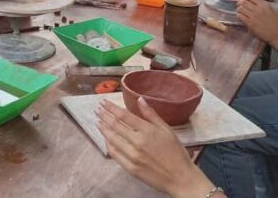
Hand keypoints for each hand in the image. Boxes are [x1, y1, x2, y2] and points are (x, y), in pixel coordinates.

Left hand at [97, 98, 215, 196]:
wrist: (180, 178)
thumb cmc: (176, 153)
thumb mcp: (167, 130)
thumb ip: (151, 115)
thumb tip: (140, 99)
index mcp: (147, 131)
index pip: (124, 116)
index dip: (111, 108)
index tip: (103, 102)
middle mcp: (137, 142)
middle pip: (115, 126)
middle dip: (104, 116)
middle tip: (97, 109)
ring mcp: (132, 156)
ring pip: (112, 139)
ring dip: (103, 129)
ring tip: (98, 121)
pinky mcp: (130, 168)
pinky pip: (115, 154)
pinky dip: (108, 145)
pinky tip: (106, 139)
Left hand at [236, 0, 277, 47]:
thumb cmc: (276, 23)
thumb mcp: (271, 10)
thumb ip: (262, 4)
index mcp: (264, 5)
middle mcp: (259, 10)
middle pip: (244, 2)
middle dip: (239, 2)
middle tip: (238, 4)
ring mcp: (254, 17)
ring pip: (241, 9)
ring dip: (238, 9)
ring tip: (239, 11)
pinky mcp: (251, 24)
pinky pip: (241, 17)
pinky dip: (238, 15)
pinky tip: (240, 16)